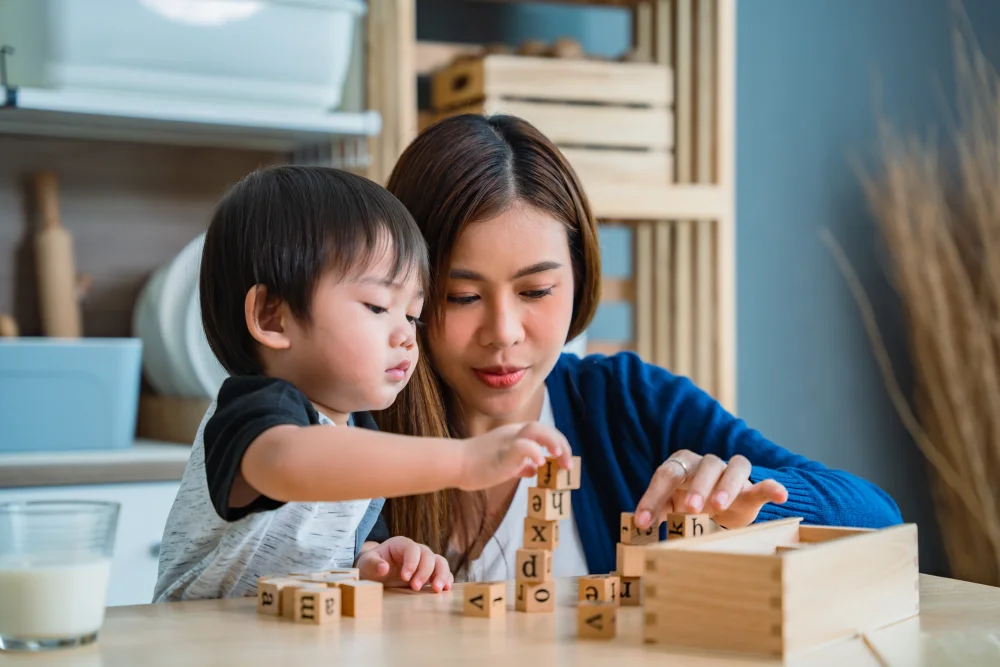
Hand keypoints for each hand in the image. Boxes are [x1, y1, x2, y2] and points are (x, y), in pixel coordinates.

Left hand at [355, 537, 453, 592]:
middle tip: (415, 588)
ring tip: (437, 590)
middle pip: (428, 555)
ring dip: (441, 575)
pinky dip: (446, 579)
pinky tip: (445, 589)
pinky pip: (443, 572)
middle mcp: (415, 551)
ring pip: (440, 562)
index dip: (411, 562)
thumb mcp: (366, 564)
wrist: (375, 574)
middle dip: (424, 572)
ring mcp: (424, 562)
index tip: (404, 578)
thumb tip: (384, 568)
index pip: (411, 548)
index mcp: (400, 544)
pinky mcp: (429, 573)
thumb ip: (373, 564)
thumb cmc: (370, 567)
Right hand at [457, 422, 572, 490]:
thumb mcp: (504, 464)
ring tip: (560, 456)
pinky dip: (534, 451)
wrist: (455, 464)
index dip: (557, 445)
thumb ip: (520, 464)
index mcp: (514, 435)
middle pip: (542, 428)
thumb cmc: (476, 466)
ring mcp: (507, 440)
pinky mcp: (502, 451)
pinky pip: (522, 446)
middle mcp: (513, 433)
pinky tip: (539, 462)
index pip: (542, 433)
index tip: (564, 463)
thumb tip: (535, 468)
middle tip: (567, 465)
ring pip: (535, 430)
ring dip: (552, 441)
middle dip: (560, 444)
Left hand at [634, 451, 787, 530]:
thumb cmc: (688, 505)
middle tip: (690, 509)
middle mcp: (705, 465)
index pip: (665, 475)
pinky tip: (780, 495)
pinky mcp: (751, 488)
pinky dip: (771, 487)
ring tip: (719, 507)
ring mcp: (730, 473)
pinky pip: (762, 483)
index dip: (653, 498)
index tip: (643, 523)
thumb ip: (656, 515)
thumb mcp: (670, 510)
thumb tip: (635, 530)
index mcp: (681, 466)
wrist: (721, 507)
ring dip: (725, 486)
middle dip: (695, 487)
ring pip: (731, 468)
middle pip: (702, 467)